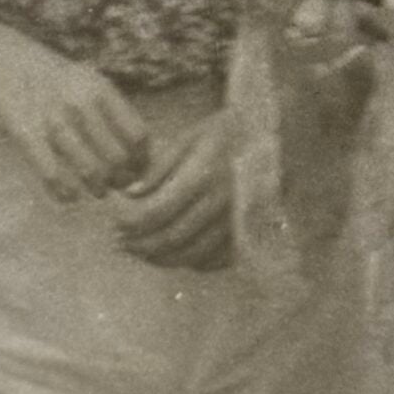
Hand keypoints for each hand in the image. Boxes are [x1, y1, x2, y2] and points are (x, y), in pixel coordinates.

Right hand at [0, 33, 149, 202]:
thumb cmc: (45, 74)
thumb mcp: (84, 79)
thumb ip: (108, 107)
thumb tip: (136, 148)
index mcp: (100, 88)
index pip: (138, 134)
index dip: (142, 159)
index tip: (137, 168)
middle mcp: (81, 104)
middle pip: (118, 159)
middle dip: (121, 179)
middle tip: (116, 184)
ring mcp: (53, 120)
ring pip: (91, 173)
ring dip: (97, 189)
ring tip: (96, 190)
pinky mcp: (26, 135)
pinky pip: (54, 176)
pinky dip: (65, 193)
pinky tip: (66, 194)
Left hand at [110, 110, 234, 271]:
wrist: (280, 138)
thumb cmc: (230, 131)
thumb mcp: (191, 136)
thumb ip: (159, 168)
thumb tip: (129, 194)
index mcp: (203, 174)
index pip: (154, 211)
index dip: (128, 221)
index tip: (113, 220)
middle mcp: (221, 203)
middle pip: (169, 238)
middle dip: (138, 244)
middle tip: (119, 241)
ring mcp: (237, 223)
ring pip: (189, 255)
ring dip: (158, 258)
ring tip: (140, 250)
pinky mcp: (248, 234)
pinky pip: (214, 260)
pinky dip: (189, 262)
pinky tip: (174, 253)